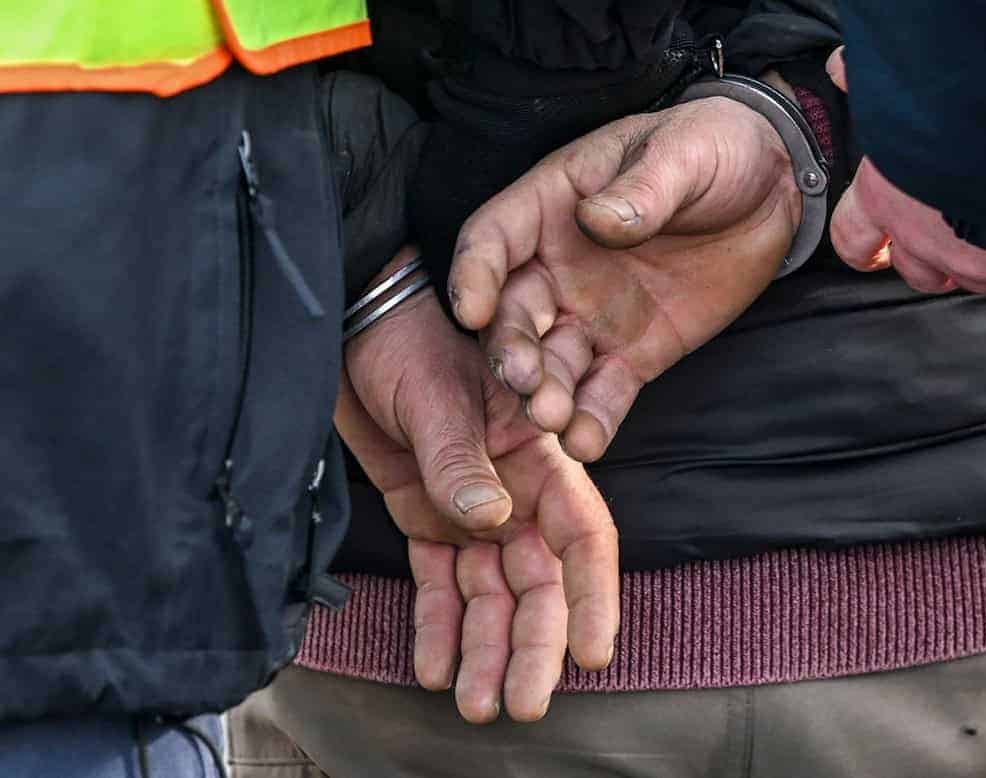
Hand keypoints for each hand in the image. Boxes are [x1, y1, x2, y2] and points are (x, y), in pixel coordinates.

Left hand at [336, 253, 618, 721]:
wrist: (347, 327)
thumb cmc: (404, 340)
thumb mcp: (435, 394)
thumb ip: (460, 459)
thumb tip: (491, 523)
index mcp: (536, 454)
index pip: (582, 533)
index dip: (592, 594)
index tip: (591, 652)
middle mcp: (513, 490)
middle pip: (537, 580)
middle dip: (534, 644)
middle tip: (522, 703)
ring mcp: (470, 508)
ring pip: (490, 594)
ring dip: (487, 650)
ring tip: (477, 705)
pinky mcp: (425, 518)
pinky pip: (440, 584)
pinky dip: (438, 627)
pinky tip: (437, 669)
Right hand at [447, 96, 800, 461]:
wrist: (772, 186)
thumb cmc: (713, 147)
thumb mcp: (682, 153)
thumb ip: (642, 189)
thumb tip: (597, 220)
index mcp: (552, 204)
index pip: (493, 239)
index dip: (475, 273)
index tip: (474, 310)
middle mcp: (558, 265)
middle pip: (515, 313)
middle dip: (511, 348)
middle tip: (524, 379)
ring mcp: (593, 314)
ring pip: (553, 361)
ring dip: (546, 392)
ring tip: (553, 418)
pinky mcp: (634, 352)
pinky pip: (604, 391)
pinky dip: (593, 419)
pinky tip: (587, 440)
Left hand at [824, 48, 985, 294]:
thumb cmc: (962, 99)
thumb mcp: (902, 82)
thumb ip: (870, 81)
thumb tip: (841, 68)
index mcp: (885, 198)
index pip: (854, 241)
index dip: (866, 245)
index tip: (875, 246)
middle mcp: (927, 241)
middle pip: (918, 272)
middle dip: (931, 256)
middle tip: (953, 229)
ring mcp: (981, 262)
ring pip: (979, 278)